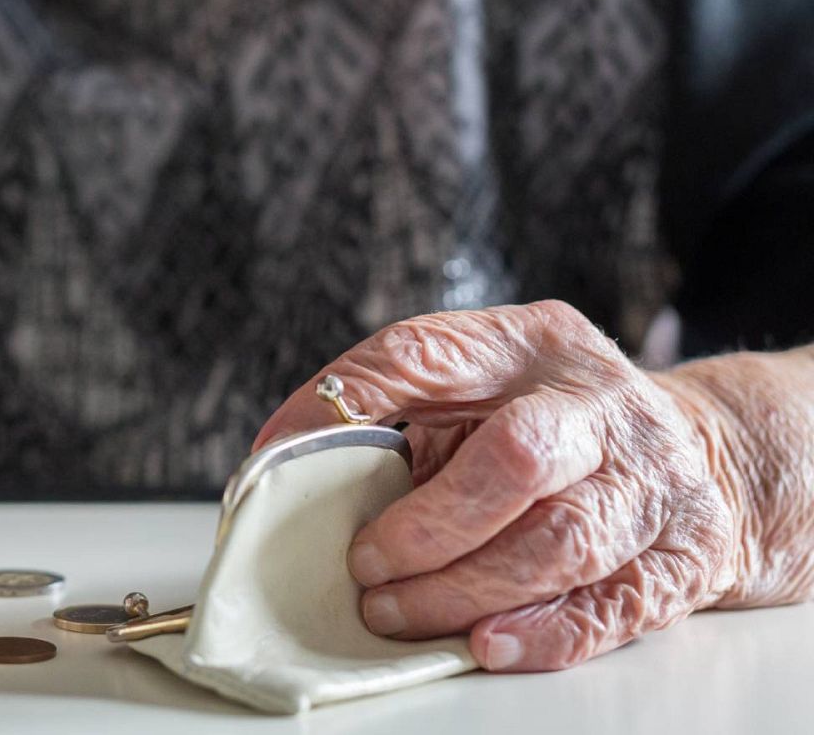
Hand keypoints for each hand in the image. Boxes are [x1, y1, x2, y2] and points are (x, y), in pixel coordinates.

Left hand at [252, 300, 744, 670]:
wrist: (707, 456)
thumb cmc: (555, 424)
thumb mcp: (485, 386)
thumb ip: (403, 412)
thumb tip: (289, 463)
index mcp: (529, 344)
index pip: (425, 352)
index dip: (345, 402)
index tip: (279, 455)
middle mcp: (598, 404)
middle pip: (518, 457)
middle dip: (428, 523)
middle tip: (364, 562)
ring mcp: (650, 480)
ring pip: (560, 542)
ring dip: (463, 588)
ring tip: (395, 611)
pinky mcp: (681, 555)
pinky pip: (611, 605)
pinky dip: (541, 632)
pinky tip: (484, 642)